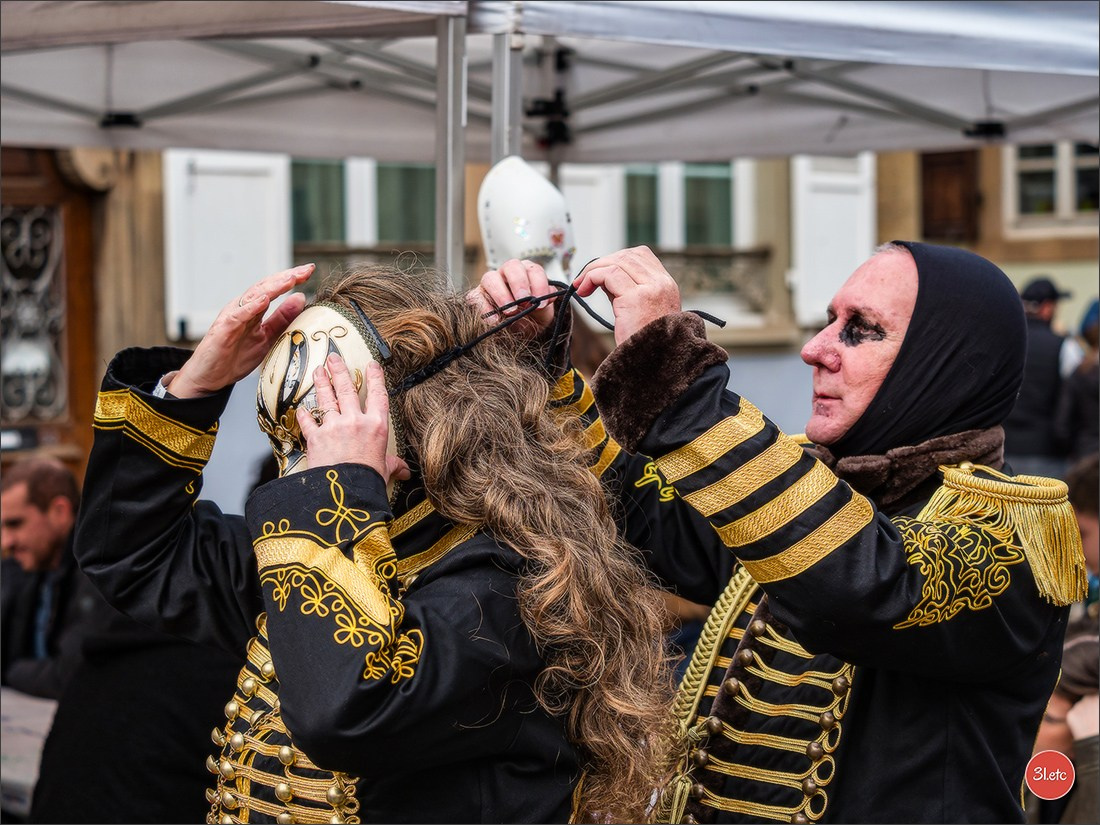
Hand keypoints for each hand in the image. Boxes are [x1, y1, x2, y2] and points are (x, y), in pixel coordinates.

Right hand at [168, 264, 314, 397]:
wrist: (210, 377)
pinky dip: (252, 306)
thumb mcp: (267, 337)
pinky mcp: (223, 329)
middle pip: (266, 287)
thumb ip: (282, 319)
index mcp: (253, 309)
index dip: (292, 279)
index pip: (275, 289)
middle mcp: (243, 308)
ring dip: (273, 287)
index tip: (310, 270)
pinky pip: (238, 315)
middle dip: (287, 277)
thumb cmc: (234, 357)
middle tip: (306, 269)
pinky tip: (264, 299)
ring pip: (254, 296)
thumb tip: (300, 299)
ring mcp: (232, 317)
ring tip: (290, 279)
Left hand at [296, 354, 410, 485]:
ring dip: (322, 383)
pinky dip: (304, 415)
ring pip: (327, 398)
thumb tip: (405, 471)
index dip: (375, 378)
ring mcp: (334, 427)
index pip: (378, 395)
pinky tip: (302, 409)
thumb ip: (393, 465)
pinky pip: (308, 422)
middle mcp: (356, 421)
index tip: (372, 365)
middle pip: (347, 389)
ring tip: (319, 371)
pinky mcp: (316, 437)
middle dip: (340, 371)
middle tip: (334, 358)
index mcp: (377, 427)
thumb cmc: (367, 481)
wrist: (345, 493)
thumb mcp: (384, 470)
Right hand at [467, 258, 555, 338]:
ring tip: (510, 311)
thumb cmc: (531, 316)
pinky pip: (475, 297)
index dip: (539, 284)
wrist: (519, 332)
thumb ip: (546, 302)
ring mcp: (491, 284)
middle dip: (519, 283)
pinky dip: (484, 308)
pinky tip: (495, 320)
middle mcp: (508, 273)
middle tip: (524, 300)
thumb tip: (550, 295)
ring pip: (490, 278)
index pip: (534, 270)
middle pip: (512, 266)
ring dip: (501, 293)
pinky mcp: (477, 296)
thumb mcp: (543, 312)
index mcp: (527, 272)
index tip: (540, 302)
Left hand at [572, 247, 680, 344]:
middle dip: (602, 263)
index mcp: (667, 286)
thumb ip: (626, 291)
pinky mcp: (636, 298)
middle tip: (584, 280)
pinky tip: (584, 291)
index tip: (600, 274)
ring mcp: (651, 289)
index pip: (642, 255)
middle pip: (628, 255)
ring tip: (581, 286)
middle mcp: (662, 284)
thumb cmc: (644, 346)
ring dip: (593, 270)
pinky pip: (608, 274)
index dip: (617, 259)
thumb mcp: (639, 313)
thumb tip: (602, 277)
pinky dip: (592, 277)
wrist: (654, 367)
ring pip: (617, 261)